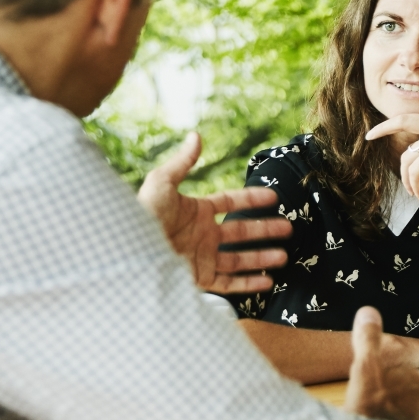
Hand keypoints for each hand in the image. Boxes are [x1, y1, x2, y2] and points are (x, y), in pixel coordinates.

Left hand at [138, 133, 292, 293]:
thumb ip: (183, 162)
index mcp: (196, 212)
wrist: (130, 251)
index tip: (273, 197)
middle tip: (288, 228)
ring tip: (283, 257)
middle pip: (240, 233)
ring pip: (238, 260)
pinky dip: (248, 283)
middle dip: (265, 230)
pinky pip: (228, 284)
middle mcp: (202, 236)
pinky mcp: (198, 279)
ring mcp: (201, 258)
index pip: (230, 203)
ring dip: (261, 258)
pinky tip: (267, 281)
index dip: (252, 199)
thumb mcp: (162, 182)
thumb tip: (196, 135)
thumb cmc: (143, 214)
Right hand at [344, 307, 418, 419]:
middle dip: (400, 407)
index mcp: (415, 380)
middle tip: (379, 416)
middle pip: (415, 402)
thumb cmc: (371, 411)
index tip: (377, 393)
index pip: (406, 378)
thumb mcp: (363, 368)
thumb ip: (368, 339)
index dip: (389, 386)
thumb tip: (369, 311)